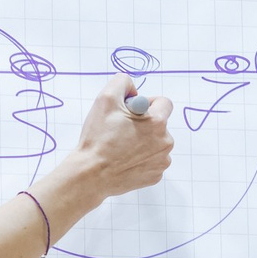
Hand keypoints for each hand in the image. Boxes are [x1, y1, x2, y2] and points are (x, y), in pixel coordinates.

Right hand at [69, 76, 173, 197]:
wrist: (91, 174)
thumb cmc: (98, 138)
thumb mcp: (105, 98)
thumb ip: (122, 82)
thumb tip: (133, 89)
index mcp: (158, 122)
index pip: (163, 102)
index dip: (146, 103)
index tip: (131, 111)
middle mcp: (166, 142)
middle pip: (159, 124)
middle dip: (143, 123)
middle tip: (120, 130)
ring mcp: (162, 161)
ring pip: (156, 142)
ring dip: (142, 141)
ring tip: (120, 147)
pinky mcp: (155, 175)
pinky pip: (151, 160)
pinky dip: (140, 158)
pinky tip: (123, 160)